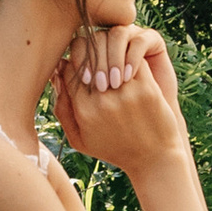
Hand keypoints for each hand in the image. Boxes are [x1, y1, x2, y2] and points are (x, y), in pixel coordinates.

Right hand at [54, 30, 188, 183]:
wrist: (155, 161)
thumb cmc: (115, 150)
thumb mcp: (80, 140)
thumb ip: (62, 109)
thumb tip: (56, 75)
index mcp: (84, 111)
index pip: (68, 70)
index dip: (72, 61)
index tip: (80, 63)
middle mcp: (102, 100)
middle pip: (87, 57)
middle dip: (89, 50)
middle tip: (94, 50)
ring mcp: (125, 92)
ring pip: (110, 52)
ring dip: (109, 49)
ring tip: (111, 53)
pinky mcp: (147, 87)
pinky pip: (133, 57)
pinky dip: (130, 55)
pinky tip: (129, 61)